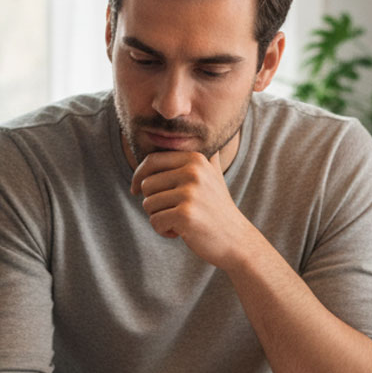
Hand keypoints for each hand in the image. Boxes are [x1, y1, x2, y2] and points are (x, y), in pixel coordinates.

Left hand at [130, 151, 258, 268]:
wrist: (237, 240)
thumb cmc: (218, 210)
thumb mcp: (214, 176)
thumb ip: (203, 156)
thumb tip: (191, 132)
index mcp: (195, 159)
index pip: (151, 161)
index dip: (137, 176)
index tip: (135, 190)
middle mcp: (193, 172)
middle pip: (146, 185)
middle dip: (152, 202)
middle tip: (172, 212)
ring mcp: (190, 193)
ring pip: (148, 204)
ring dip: (159, 218)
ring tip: (179, 222)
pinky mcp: (185, 214)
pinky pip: (155, 221)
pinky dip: (163, 231)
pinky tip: (180, 233)